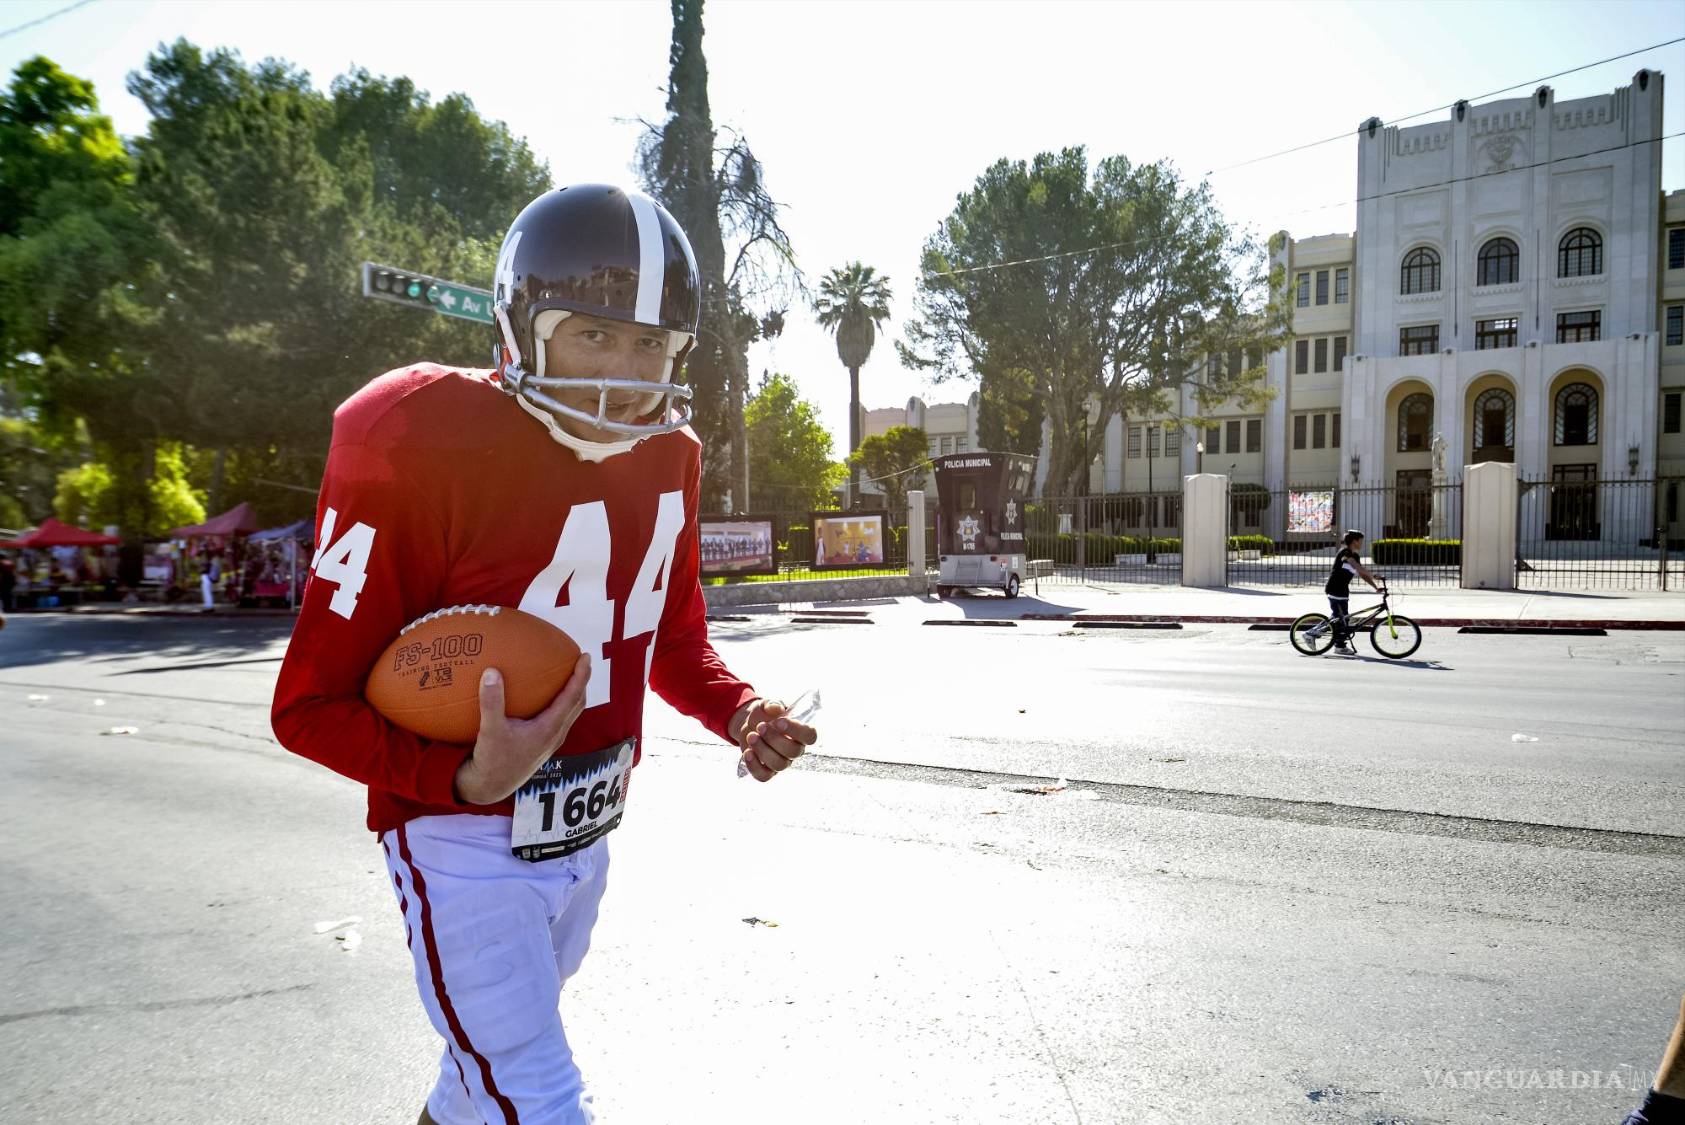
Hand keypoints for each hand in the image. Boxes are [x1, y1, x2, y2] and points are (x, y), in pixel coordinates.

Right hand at [453, 656, 590, 804]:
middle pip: (578, 703)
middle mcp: (555, 735)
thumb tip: (492, 671)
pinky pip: (558, 718)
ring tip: (568, 674)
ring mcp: (551, 741)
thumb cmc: (492, 759)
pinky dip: (559, 703)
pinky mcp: (543, 745)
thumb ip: (491, 701)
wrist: (491, 786)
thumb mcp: (490, 729)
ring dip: (573, 693)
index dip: (581, 676)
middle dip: (582, 681)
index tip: (585, 656)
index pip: (572, 697)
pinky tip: (544, 696)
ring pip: (570, 712)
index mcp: (549, 729)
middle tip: (582, 660)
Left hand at [732, 697, 817, 782]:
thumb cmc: (764, 715)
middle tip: (760, 726)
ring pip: (779, 764)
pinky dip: (754, 766)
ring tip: (751, 736)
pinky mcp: (767, 771)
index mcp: (800, 733)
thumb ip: (772, 704)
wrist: (748, 724)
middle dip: (774, 739)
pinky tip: (747, 752)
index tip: (779, 722)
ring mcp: (782, 762)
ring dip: (763, 750)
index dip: (797, 730)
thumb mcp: (767, 705)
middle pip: (793, 752)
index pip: (810, 736)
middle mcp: (794, 750)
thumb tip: (776, 708)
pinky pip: (764, 776)